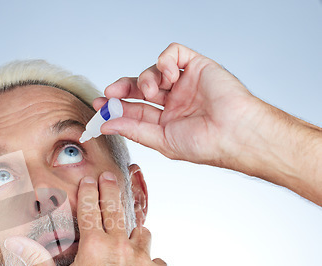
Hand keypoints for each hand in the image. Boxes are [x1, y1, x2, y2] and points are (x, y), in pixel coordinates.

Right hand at [5, 172, 169, 265]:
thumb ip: (36, 259)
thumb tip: (14, 242)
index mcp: (93, 247)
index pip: (91, 208)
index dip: (90, 190)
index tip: (91, 178)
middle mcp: (121, 248)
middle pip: (117, 208)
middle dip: (112, 189)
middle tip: (112, 177)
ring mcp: (144, 262)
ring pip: (142, 234)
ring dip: (133, 233)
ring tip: (127, 238)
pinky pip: (156, 262)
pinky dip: (148, 265)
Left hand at [95, 43, 265, 171]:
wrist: (235, 132)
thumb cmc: (205, 143)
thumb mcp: (162, 140)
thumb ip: (133, 129)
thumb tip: (107, 124)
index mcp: (166, 121)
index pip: (134, 110)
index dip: (115, 107)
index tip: (98, 106)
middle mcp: (173, 102)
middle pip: (139, 88)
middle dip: (122, 89)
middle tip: (110, 93)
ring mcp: (184, 84)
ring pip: (153, 70)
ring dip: (145, 78)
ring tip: (152, 90)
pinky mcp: (196, 67)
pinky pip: (172, 54)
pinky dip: (164, 61)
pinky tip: (168, 75)